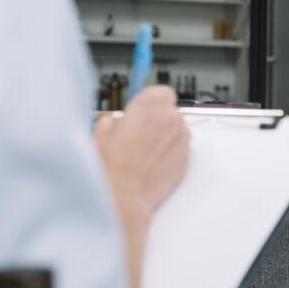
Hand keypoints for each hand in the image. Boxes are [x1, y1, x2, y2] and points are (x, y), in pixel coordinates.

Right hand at [94, 86, 189, 287]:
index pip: (161, 92)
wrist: (122, 195)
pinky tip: (151, 164)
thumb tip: (119, 121)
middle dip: (157, 120)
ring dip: (165, 137)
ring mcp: (182, 139)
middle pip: (170, 111)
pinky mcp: (187, 159)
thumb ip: (116, 119)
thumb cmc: (110, 164)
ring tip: (143, 153)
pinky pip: (180, 150)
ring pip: (177, 131)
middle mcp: (172, 117)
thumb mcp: (101, 131)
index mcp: (151, 103)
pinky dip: (170, 154)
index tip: (143, 109)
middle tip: (138, 134)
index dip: (151, 102)